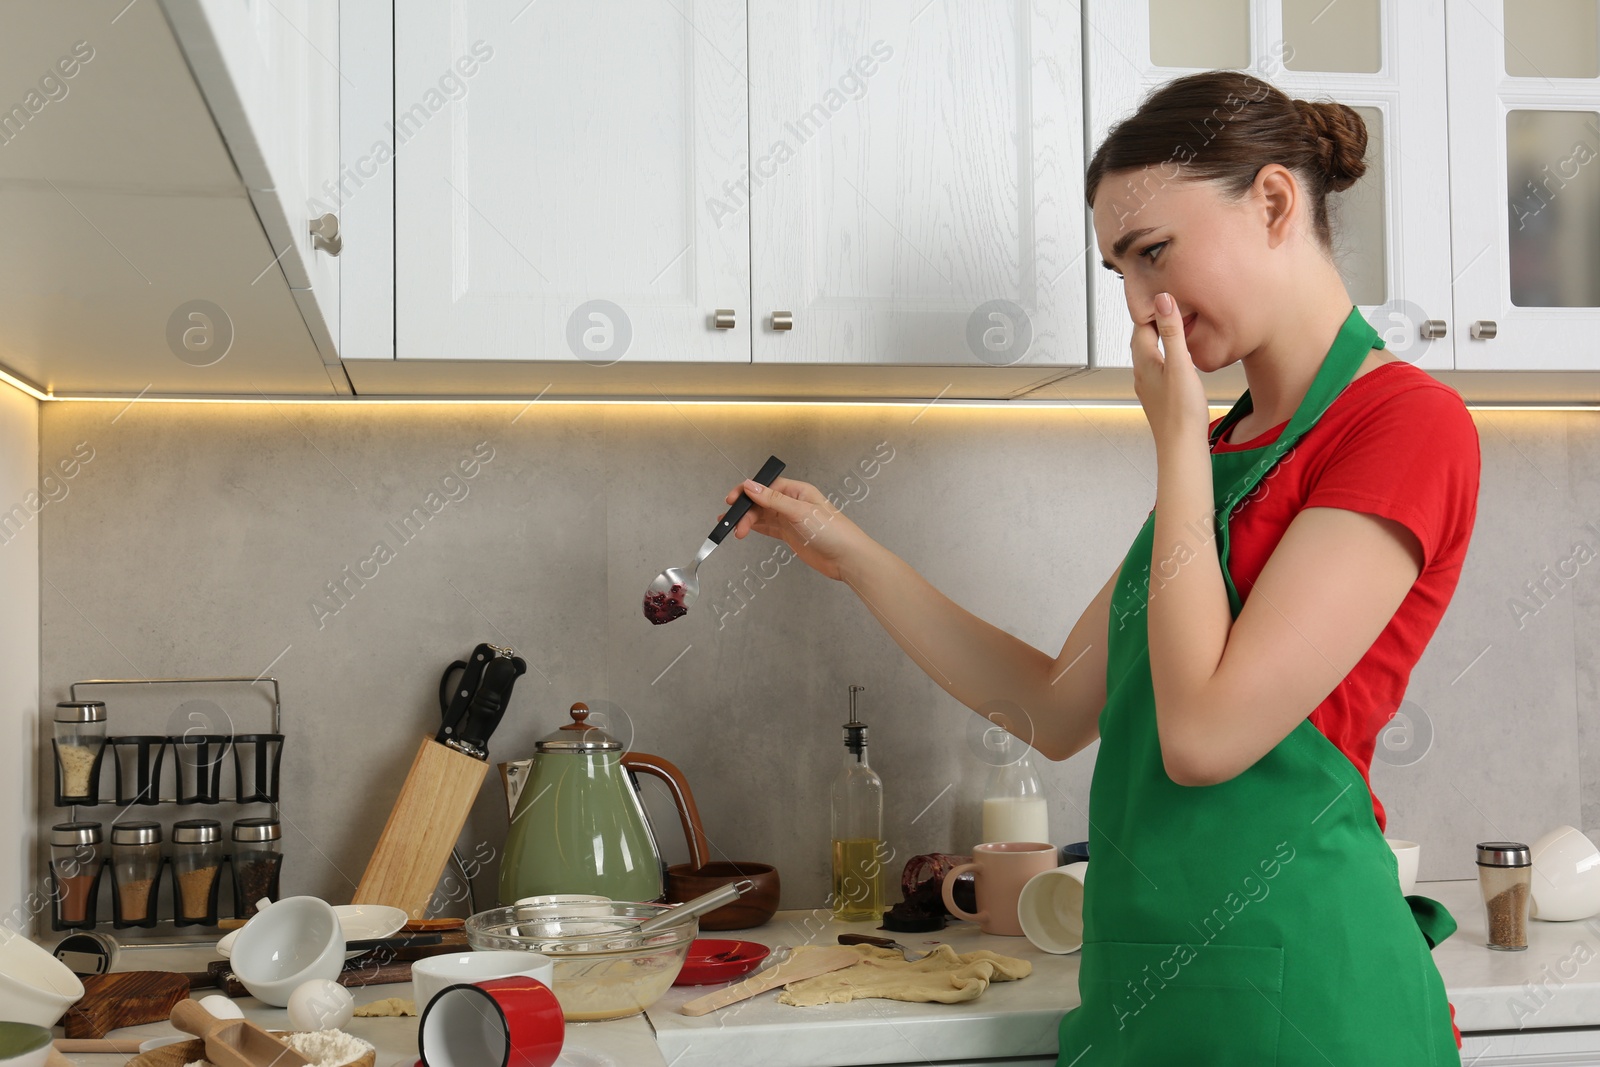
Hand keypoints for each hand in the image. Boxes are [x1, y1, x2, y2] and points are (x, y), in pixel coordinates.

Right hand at [722, 476, 864, 581]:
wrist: (847, 558)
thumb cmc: (833, 531)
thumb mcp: (800, 512)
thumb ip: (773, 500)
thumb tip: (751, 486)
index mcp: (797, 491)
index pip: (766, 486)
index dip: (747, 491)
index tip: (732, 500)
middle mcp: (793, 503)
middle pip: (761, 502)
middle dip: (745, 512)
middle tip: (734, 524)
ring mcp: (791, 519)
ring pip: (762, 516)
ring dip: (747, 521)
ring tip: (734, 530)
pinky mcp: (790, 535)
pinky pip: (768, 528)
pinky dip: (754, 529)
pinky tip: (744, 530)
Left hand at [1131, 292, 1210, 445]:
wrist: (1182, 449)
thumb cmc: (1182, 412)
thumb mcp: (1180, 365)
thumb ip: (1172, 332)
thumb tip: (1162, 300)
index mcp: (1143, 362)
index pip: (1141, 326)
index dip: (1152, 309)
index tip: (1164, 294)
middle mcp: (1141, 373)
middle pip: (1143, 339)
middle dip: (1155, 321)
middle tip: (1170, 305)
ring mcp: (1149, 386)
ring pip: (1151, 353)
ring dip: (1161, 338)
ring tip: (1177, 326)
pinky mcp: (1159, 396)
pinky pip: (1159, 367)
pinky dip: (1167, 354)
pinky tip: (1179, 357)